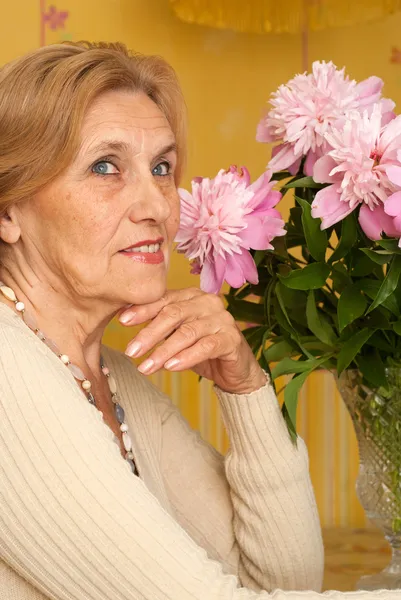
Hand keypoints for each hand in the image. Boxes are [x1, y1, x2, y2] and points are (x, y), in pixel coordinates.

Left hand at [119, 288, 266, 394]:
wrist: (236, 370)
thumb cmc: (202, 348)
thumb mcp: (176, 335)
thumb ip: (158, 326)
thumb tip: (124, 320)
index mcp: (192, 296)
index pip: (164, 299)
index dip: (142, 310)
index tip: (122, 321)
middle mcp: (208, 302)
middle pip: (173, 314)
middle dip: (149, 334)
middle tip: (131, 351)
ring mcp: (222, 319)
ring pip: (187, 333)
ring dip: (163, 351)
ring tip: (146, 367)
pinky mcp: (232, 338)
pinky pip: (205, 347)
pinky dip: (186, 357)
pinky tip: (171, 367)